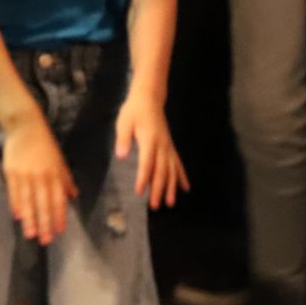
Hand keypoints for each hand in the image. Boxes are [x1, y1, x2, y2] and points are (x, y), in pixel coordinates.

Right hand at [1, 113, 76, 245]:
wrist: (25, 126)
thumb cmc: (45, 144)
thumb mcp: (60, 160)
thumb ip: (66, 179)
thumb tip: (73, 196)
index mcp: (54, 175)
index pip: (58, 200)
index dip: (59, 217)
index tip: (59, 232)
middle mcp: (41, 177)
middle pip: (43, 204)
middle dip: (45, 224)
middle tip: (45, 241)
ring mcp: (25, 174)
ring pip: (28, 201)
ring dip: (30, 219)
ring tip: (30, 234)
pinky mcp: (11, 171)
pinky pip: (14, 191)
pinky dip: (16, 204)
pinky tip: (17, 215)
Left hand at [115, 94, 187, 209]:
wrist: (149, 98)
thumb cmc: (134, 110)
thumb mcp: (124, 121)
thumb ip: (123, 139)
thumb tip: (120, 155)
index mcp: (149, 140)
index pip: (146, 163)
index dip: (143, 178)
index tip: (139, 192)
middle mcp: (161, 146)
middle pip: (161, 171)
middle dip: (158, 189)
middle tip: (155, 206)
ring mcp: (168, 147)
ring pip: (171, 170)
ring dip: (171, 187)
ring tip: (170, 203)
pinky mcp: (170, 147)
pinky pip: (178, 164)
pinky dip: (182, 176)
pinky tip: (185, 188)